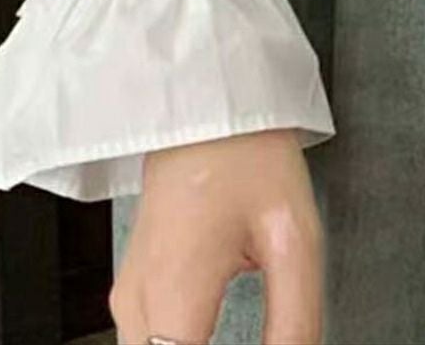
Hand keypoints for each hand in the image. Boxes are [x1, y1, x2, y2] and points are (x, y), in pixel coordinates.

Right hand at [109, 128, 322, 344]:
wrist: (208, 103)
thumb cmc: (248, 156)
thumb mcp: (294, 237)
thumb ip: (296, 319)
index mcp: (175, 297)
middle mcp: (138, 305)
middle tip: (269, 341)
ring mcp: (128, 298)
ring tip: (253, 337)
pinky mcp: (132, 288)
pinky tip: (214, 343)